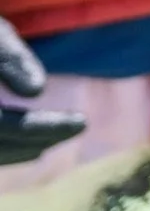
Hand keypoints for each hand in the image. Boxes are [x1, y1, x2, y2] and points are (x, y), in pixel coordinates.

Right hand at [0, 15, 83, 167]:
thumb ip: (10, 58)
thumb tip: (36, 91)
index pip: (2, 125)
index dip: (43, 127)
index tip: (82, 123)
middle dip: (36, 139)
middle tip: (78, 127)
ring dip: (19, 150)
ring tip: (54, 139)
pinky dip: (3, 152)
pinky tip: (31, 147)